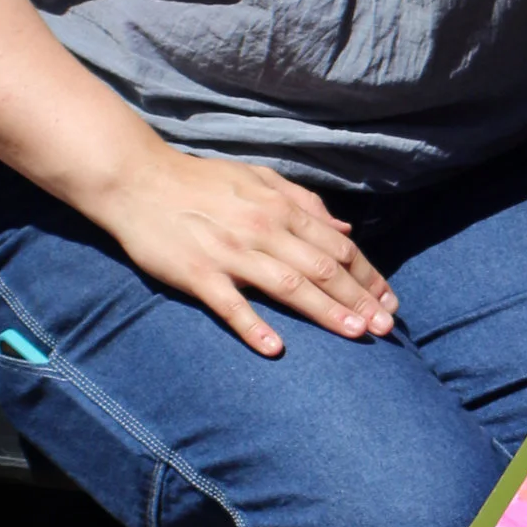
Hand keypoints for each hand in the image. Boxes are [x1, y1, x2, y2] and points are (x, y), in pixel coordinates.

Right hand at [103, 144, 395, 356]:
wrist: (137, 179)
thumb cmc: (200, 181)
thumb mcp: (258, 178)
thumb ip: (304, 202)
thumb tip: (346, 231)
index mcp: (279, 208)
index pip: (338, 247)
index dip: (368, 276)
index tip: (389, 302)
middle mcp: (263, 229)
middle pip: (323, 269)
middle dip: (360, 299)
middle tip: (387, 329)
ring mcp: (230, 253)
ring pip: (289, 285)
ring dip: (326, 311)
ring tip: (355, 334)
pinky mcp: (197, 273)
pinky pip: (230, 304)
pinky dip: (253, 326)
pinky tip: (276, 347)